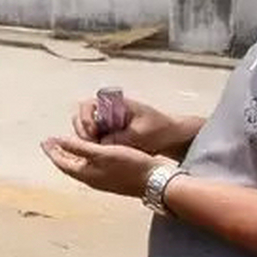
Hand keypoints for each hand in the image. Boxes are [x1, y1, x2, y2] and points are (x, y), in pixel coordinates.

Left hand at [42, 136, 167, 198]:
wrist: (155, 181)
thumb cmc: (129, 164)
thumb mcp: (101, 152)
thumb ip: (78, 146)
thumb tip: (56, 141)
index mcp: (86, 174)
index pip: (62, 162)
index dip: (52, 150)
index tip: (44, 140)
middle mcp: (91, 179)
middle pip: (69, 165)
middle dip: (60, 153)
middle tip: (51, 142)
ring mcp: (102, 180)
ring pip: (80, 166)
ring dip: (71, 155)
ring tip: (66, 145)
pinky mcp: (113, 178)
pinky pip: (91, 167)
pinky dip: (85, 157)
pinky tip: (90, 152)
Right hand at [70, 94, 188, 154]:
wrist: (174, 137)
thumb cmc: (159, 130)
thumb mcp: (139, 135)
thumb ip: (118, 139)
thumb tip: (99, 145)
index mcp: (114, 103)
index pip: (87, 105)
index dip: (86, 119)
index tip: (93, 132)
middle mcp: (107, 110)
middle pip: (82, 118)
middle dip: (84, 132)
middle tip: (92, 145)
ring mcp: (108, 122)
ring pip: (86, 129)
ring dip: (88, 140)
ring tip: (99, 151)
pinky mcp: (110, 133)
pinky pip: (95, 138)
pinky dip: (95, 145)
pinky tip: (104, 154)